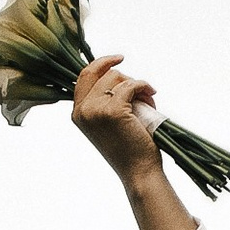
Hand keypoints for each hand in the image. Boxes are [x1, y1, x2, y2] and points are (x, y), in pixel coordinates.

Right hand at [71, 52, 163, 184]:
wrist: (138, 170)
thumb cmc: (129, 147)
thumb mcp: (107, 122)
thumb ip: (103, 101)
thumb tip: (116, 73)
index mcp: (78, 112)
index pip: (85, 76)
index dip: (102, 63)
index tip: (119, 58)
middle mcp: (83, 110)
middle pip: (104, 74)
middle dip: (125, 77)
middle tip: (141, 93)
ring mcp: (96, 110)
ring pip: (118, 77)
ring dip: (137, 85)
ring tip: (147, 102)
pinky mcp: (113, 110)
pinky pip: (131, 85)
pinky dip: (144, 87)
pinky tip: (152, 96)